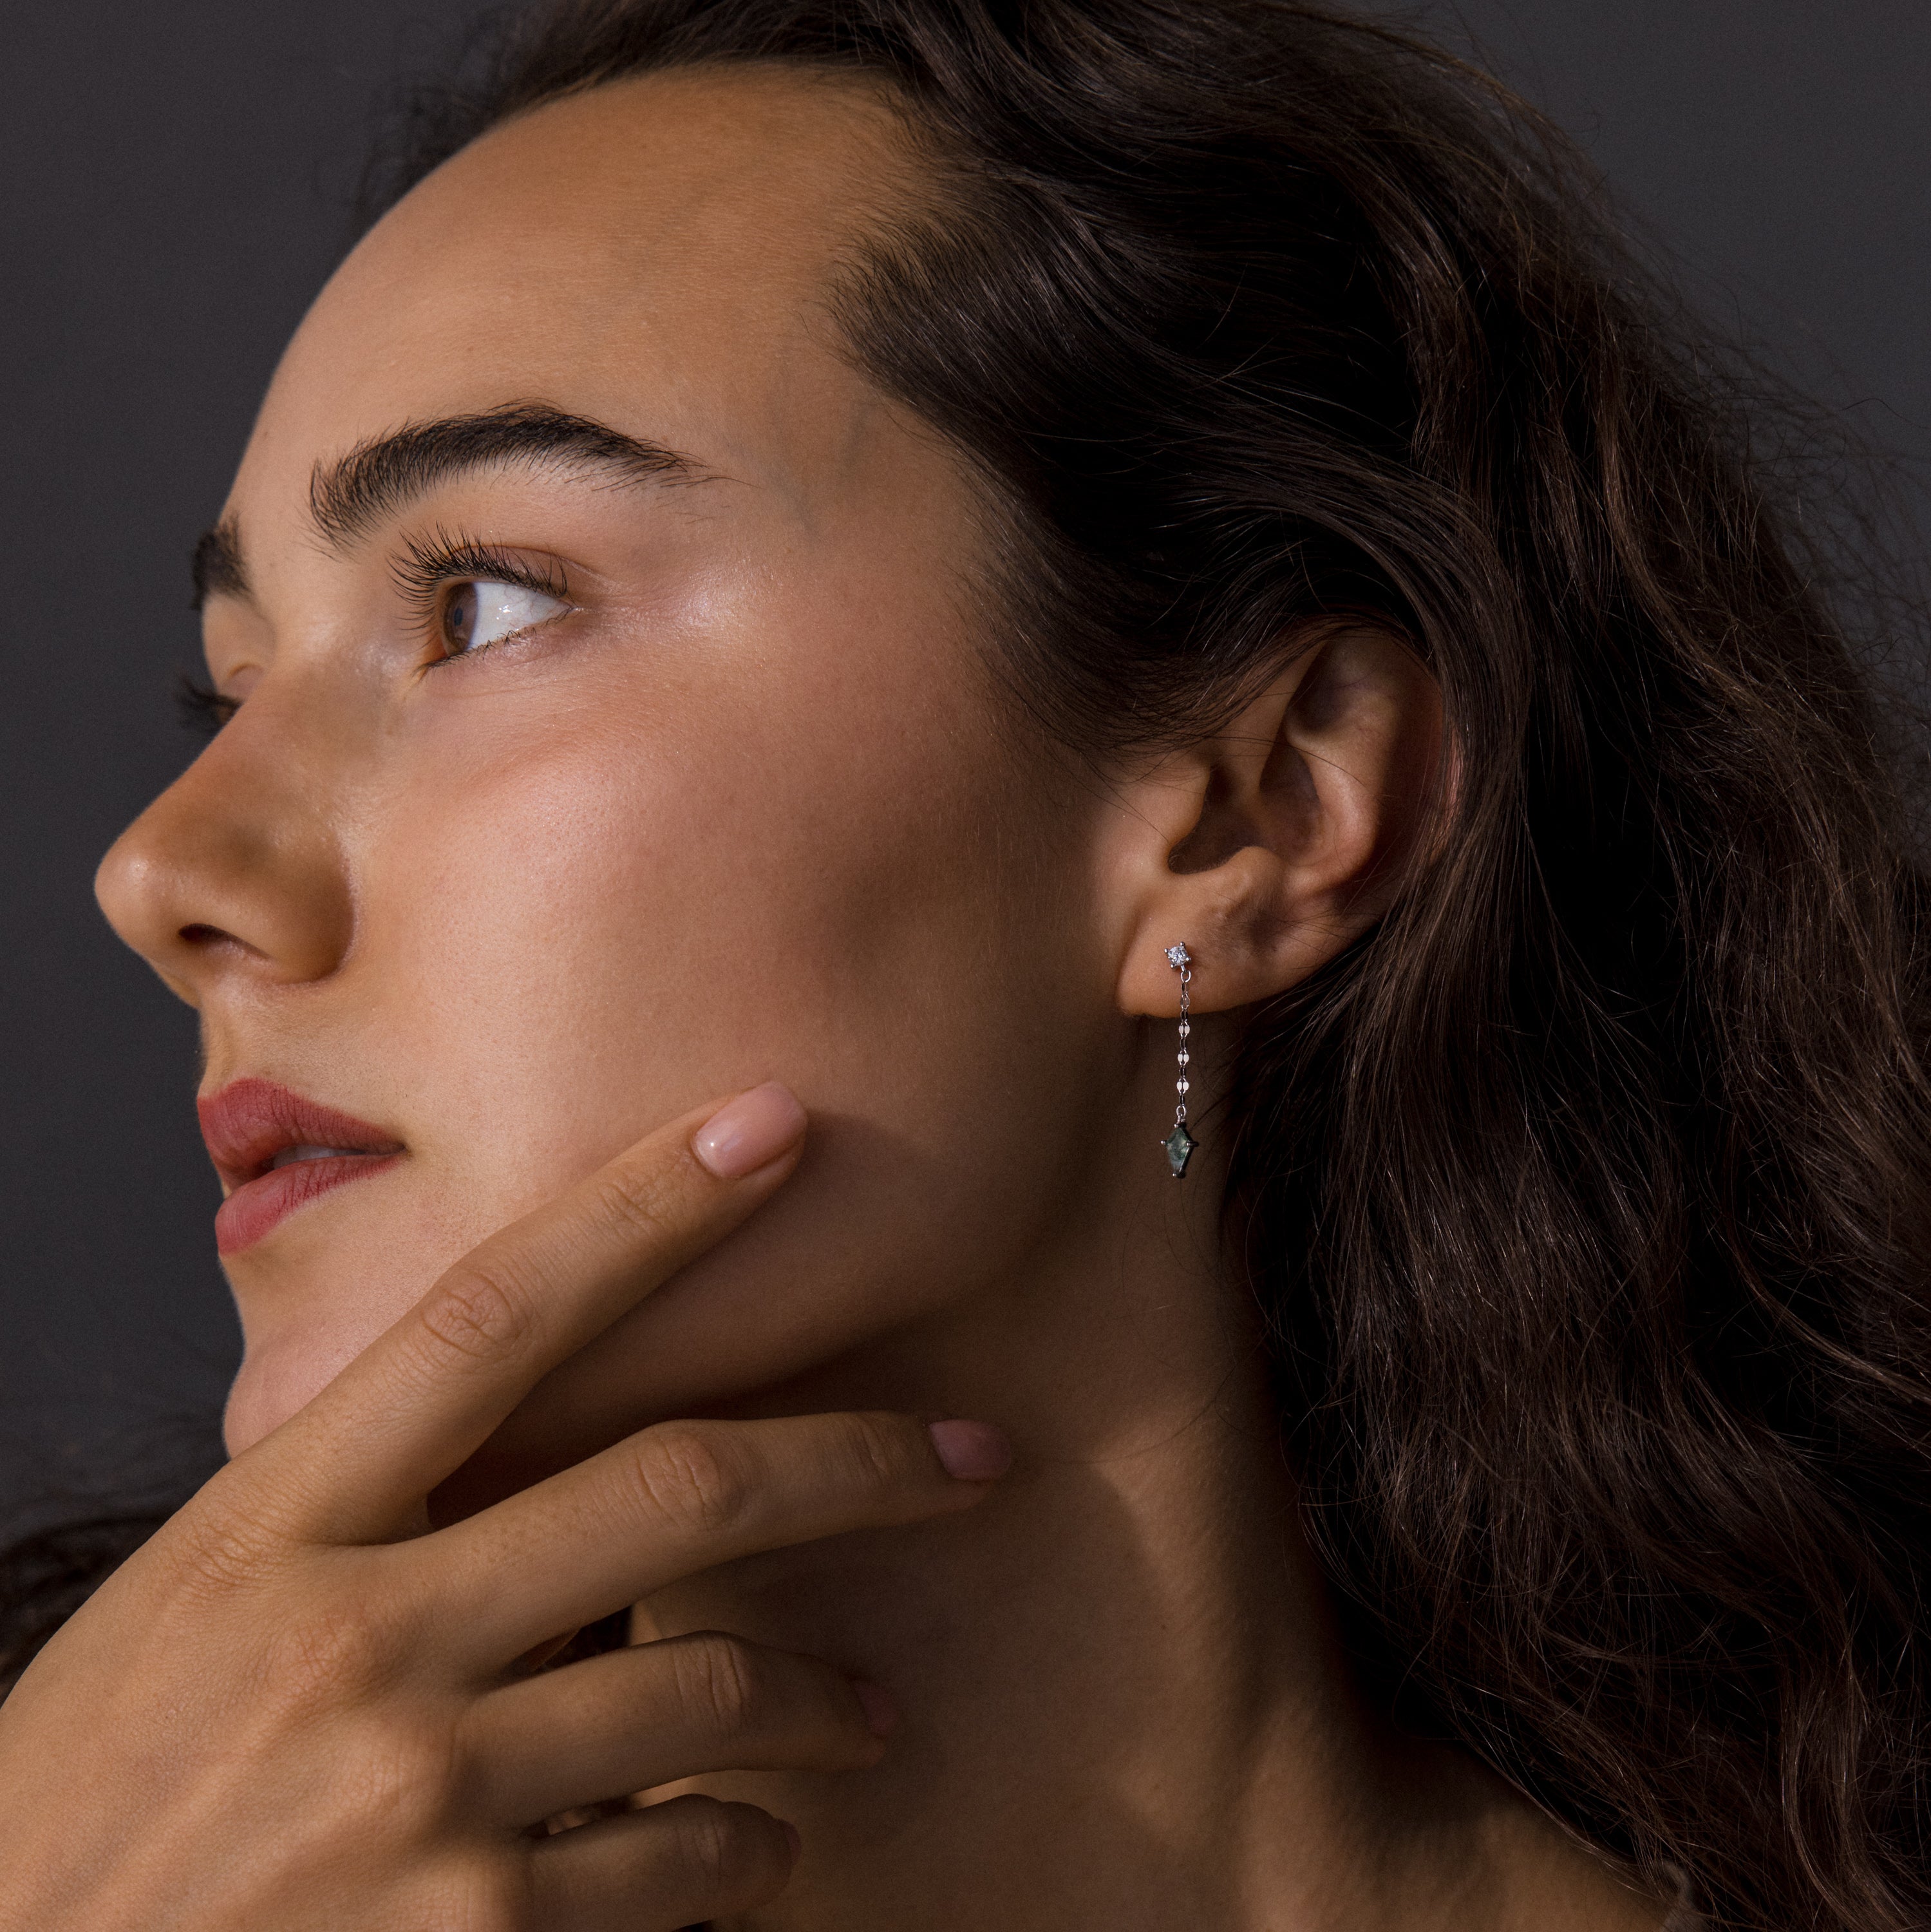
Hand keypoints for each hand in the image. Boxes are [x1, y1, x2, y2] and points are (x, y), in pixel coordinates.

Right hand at [0, 1084, 1008, 1929]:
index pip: (494, 1315)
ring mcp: (420, 1795)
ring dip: (823, 1700)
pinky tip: (755, 1853)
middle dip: (860, 1458)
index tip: (772, 1125)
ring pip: (714, 1693)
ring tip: (868, 1711)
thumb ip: (355, 1519)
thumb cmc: (88, 1798)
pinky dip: (740, 1855)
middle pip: (675, 1487)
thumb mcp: (192, 1609)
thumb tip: (524, 1445)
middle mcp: (361, 1639)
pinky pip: (676, 1867)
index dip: (645, 1207)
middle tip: (976, 1454)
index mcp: (278, 1525)